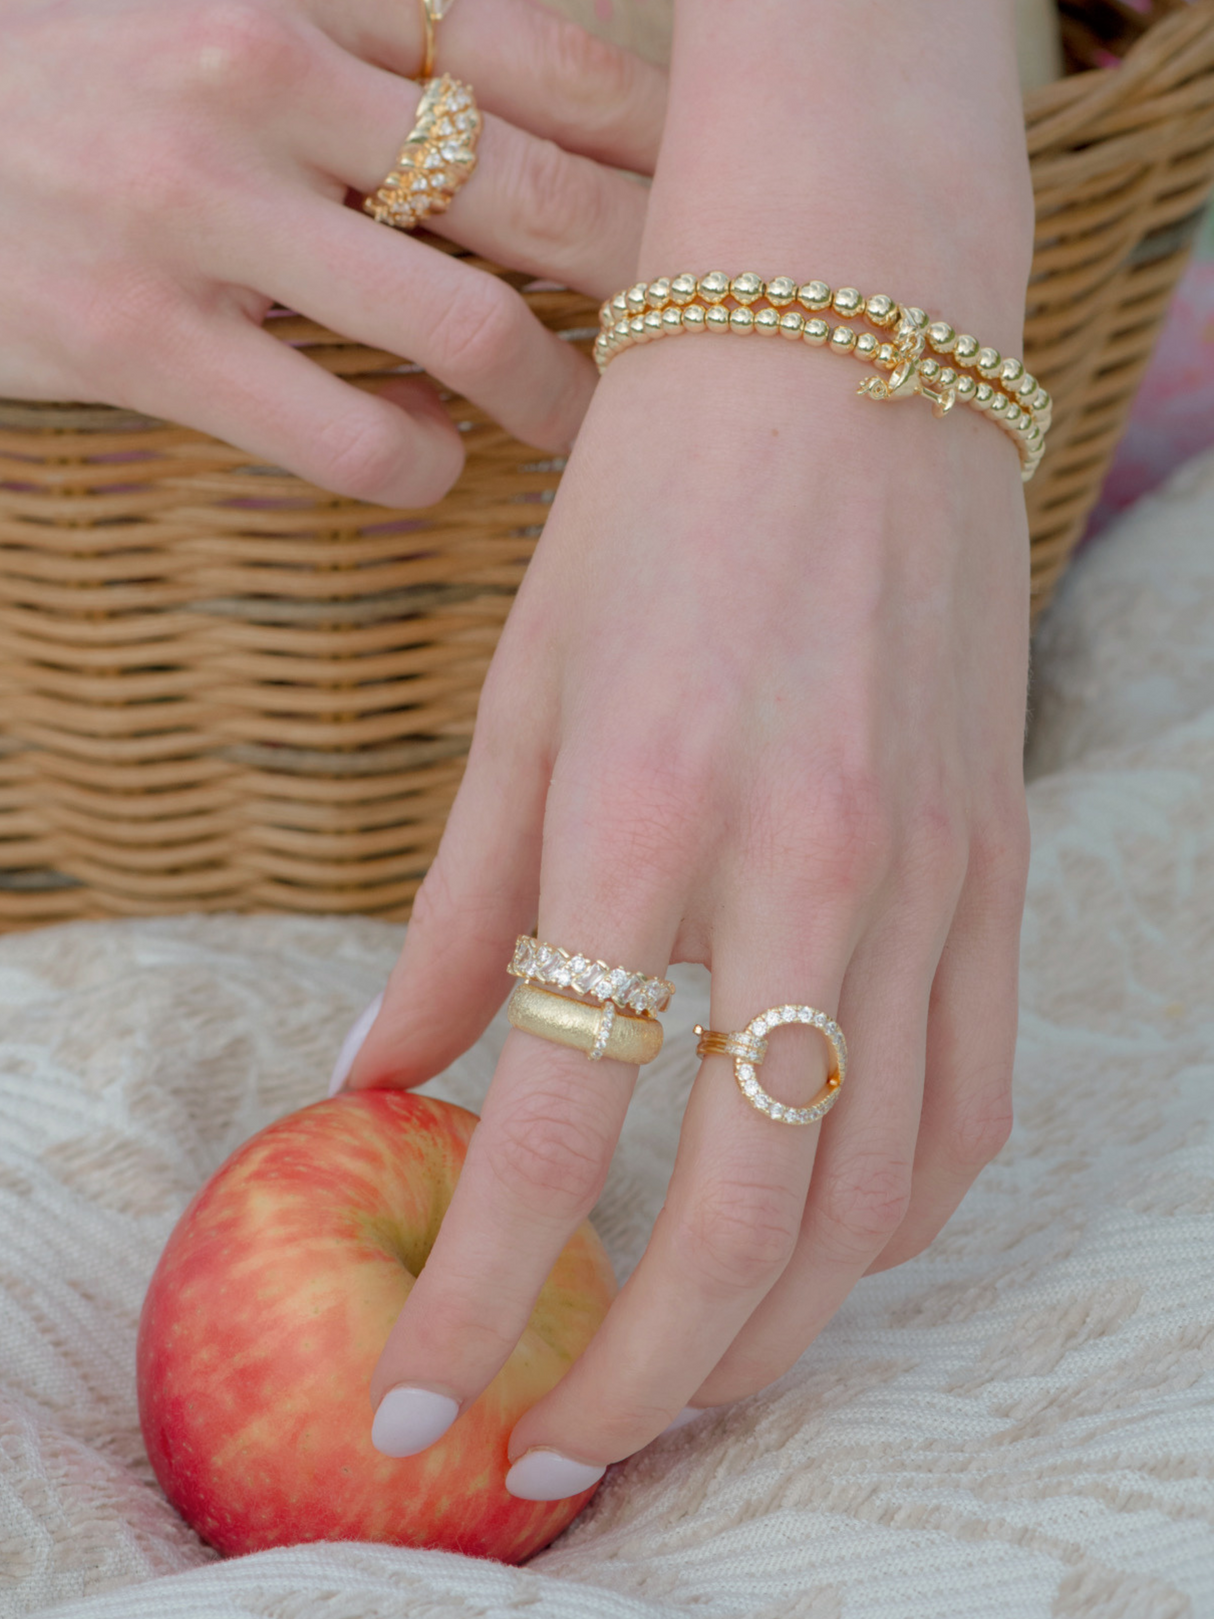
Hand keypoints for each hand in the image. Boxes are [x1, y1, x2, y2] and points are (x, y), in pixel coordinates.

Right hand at [0, 0, 663, 503]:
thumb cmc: (71, 78)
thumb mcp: (216, 12)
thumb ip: (370, 52)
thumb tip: (543, 127)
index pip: (547, 61)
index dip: (667, 152)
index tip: (734, 217)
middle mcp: (259, 74)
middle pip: (541, 196)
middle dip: (652, 289)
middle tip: (704, 352)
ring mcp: (197, 208)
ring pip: (471, 329)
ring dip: (557, 402)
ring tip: (577, 432)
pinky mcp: (137, 336)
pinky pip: (353, 434)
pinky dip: (422, 464)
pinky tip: (424, 457)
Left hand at [341, 327, 1031, 1491]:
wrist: (850, 352)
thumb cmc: (656, 507)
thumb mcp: (519, 696)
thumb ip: (451, 910)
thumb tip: (367, 1077)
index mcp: (641, 809)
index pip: (553, 1122)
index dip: (488, 1294)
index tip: (433, 1402)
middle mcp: (807, 864)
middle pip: (746, 1212)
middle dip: (641, 1378)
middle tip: (562, 1453)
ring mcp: (931, 874)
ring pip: (878, 1192)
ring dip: (777, 1328)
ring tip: (683, 1380)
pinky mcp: (1000, 867)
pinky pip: (971, 1100)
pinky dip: (894, 1216)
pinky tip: (821, 1244)